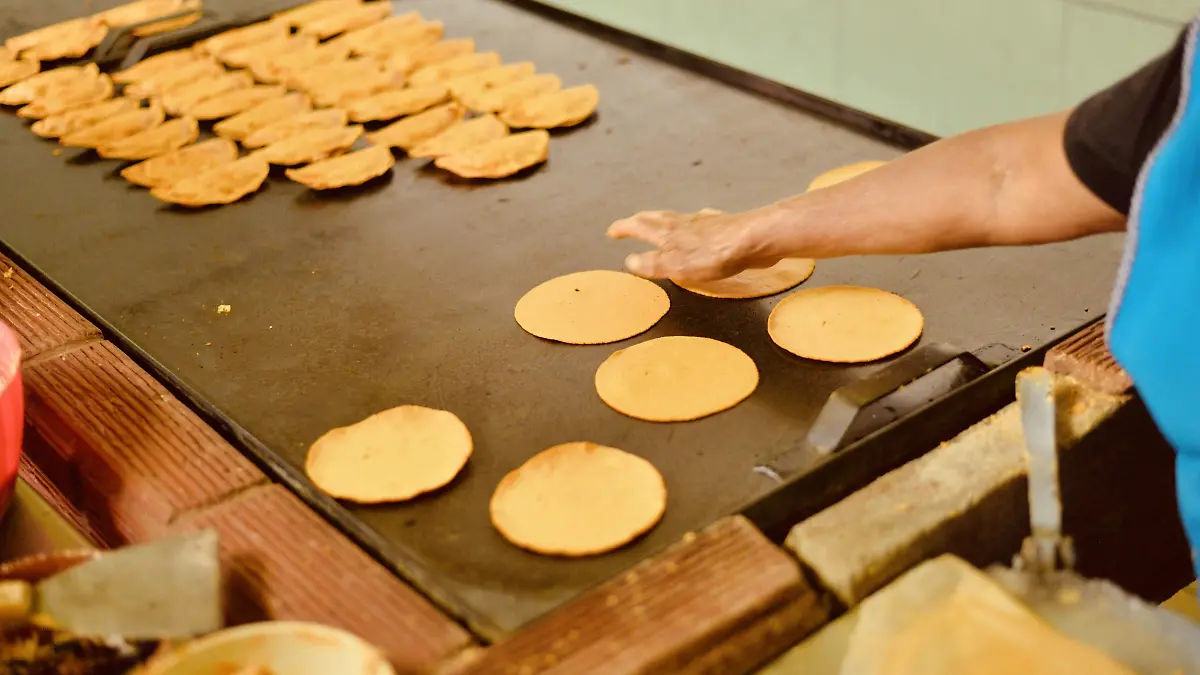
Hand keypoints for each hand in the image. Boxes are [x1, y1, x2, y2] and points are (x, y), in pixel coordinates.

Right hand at [607, 208, 780, 281]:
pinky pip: (700, 222)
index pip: (639, 227)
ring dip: (664, 220)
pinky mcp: (723, 226)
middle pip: (656, 217)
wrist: (754, 238)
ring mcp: (704, 222)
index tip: (613, 232)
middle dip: (640, 220)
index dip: (624, 229)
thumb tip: (630, 261)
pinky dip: (692, 223)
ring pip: (677, 217)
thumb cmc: (715, 254)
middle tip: (631, 223)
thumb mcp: (678, 266)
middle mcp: (683, 222)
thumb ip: (653, 263)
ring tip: (660, 224)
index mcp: (668, 233)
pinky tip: (699, 225)